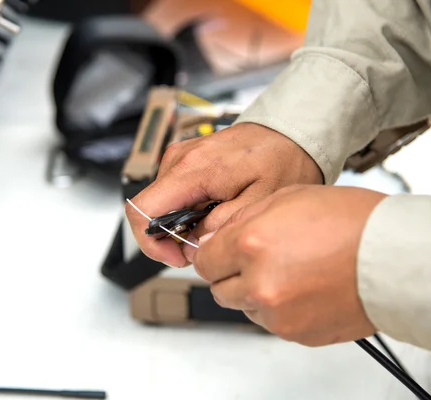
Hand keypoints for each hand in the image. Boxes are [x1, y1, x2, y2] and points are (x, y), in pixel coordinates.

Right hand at [125, 123, 322, 267]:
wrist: (290, 131)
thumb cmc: (281, 159)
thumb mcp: (257, 203)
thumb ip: (220, 228)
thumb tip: (192, 245)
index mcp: (192, 169)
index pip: (140, 210)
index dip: (151, 242)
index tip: (176, 256)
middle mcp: (180, 159)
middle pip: (147, 209)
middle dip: (169, 237)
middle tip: (201, 247)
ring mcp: (182, 157)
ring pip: (160, 203)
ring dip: (179, 224)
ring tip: (213, 226)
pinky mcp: (187, 159)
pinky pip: (173, 192)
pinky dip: (185, 210)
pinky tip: (212, 212)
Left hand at [193, 185, 386, 345]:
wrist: (396, 258)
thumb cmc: (351, 222)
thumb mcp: (286, 198)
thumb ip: (240, 221)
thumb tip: (213, 242)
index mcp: (251, 244)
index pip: (203, 262)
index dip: (212, 254)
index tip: (221, 252)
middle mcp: (259, 283)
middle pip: (218, 289)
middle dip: (231, 274)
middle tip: (259, 259)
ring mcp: (278, 314)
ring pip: (244, 307)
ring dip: (255, 292)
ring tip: (290, 271)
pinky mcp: (296, 334)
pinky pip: (271, 323)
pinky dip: (279, 309)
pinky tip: (303, 288)